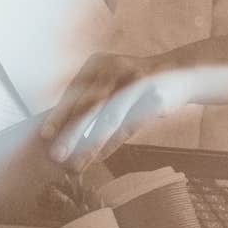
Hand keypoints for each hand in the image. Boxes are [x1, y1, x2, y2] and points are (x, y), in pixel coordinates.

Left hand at [40, 51, 189, 169]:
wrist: (182, 73)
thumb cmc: (137, 82)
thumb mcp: (112, 81)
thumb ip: (89, 98)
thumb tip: (59, 129)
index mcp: (99, 63)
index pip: (75, 93)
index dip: (59, 115)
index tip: (45, 135)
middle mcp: (116, 69)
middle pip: (89, 105)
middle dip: (71, 132)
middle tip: (56, 154)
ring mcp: (137, 83)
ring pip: (109, 118)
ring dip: (90, 144)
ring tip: (76, 163)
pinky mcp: (155, 99)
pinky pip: (130, 126)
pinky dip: (113, 143)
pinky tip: (100, 157)